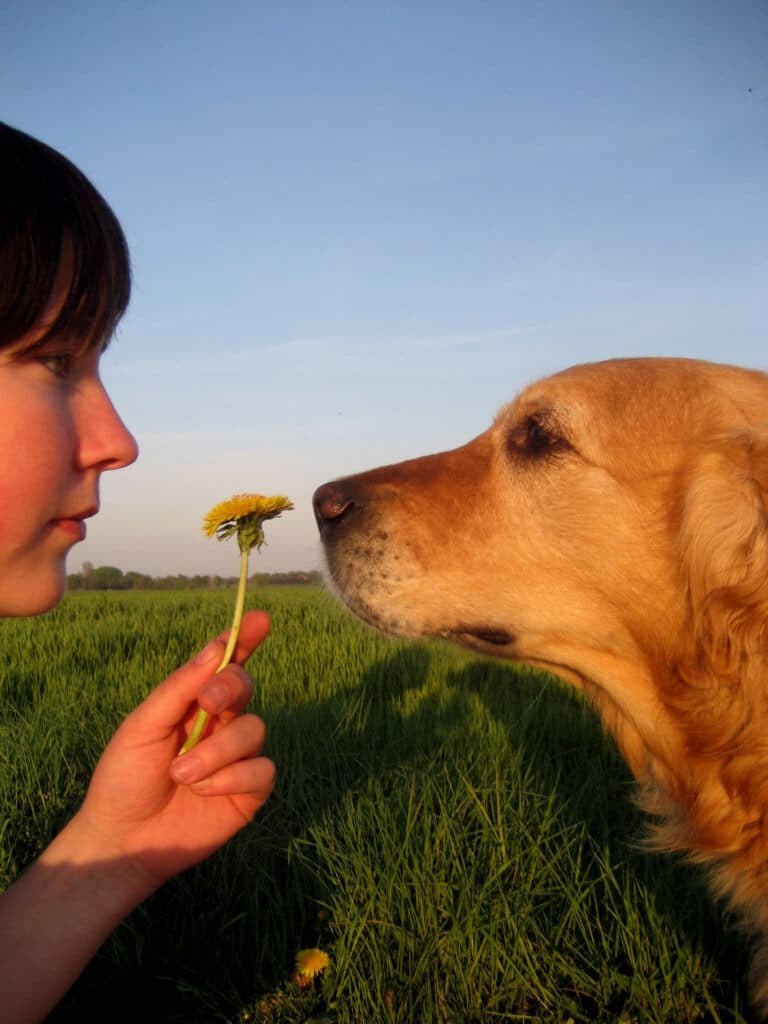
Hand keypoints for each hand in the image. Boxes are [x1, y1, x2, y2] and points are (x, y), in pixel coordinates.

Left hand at [70, 610, 275, 890]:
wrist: (123, 840)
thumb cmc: (124, 778)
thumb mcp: (143, 726)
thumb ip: (180, 688)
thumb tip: (216, 649)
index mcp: (192, 702)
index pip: (223, 663)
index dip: (245, 638)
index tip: (259, 618)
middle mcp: (220, 723)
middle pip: (245, 686)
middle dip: (229, 688)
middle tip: (207, 703)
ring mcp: (237, 757)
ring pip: (254, 729)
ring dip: (217, 750)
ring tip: (182, 774)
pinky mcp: (250, 791)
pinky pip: (262, 769)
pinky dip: (231, 778)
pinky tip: (204, 792)